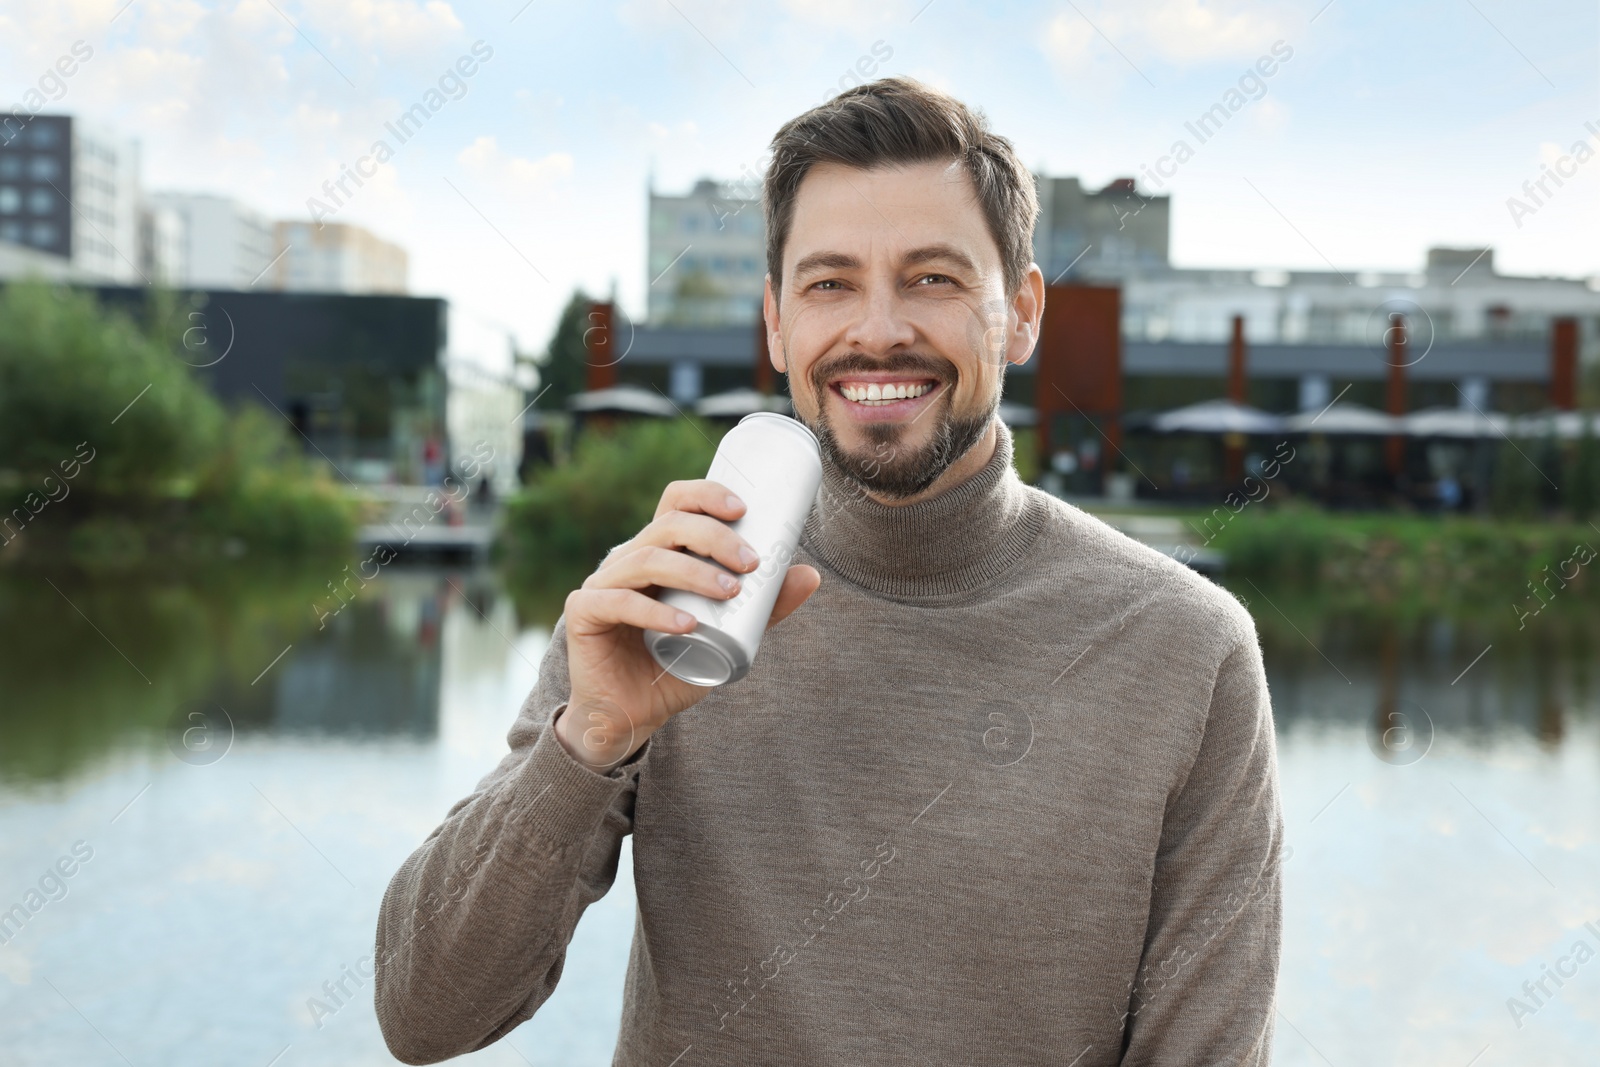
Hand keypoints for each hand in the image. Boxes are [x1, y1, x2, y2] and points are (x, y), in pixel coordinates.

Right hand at [554, 479, 820, 769]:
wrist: (630, 715)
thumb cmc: (676, 665)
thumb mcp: (728, 634)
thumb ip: (763, 608)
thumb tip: (811, 575)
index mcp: (660, 551)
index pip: (677, 503)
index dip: (705, 494)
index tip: (743, 509)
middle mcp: (629, 559)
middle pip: (667, 525)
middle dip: (713, 537)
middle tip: (751, 562)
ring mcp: (603, 584)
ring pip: (647, 559)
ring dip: (693, 571)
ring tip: (730, 591)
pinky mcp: (585, 614)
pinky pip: (619, 602)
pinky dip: (655, 611)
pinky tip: (686, 623)